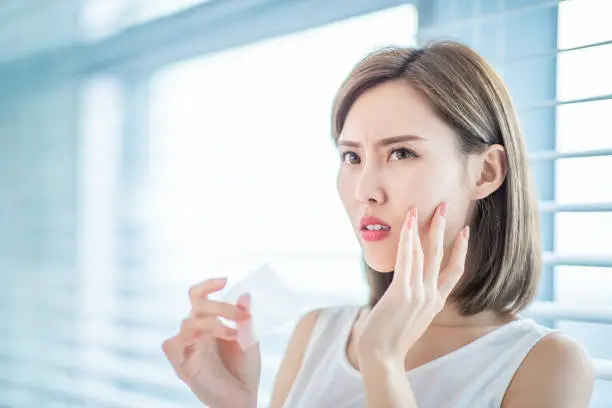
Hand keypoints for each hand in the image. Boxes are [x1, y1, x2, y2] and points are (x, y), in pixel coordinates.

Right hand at [162, 278, 260, 407]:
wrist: (244, 399)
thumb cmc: (245, 370)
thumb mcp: (250, 341)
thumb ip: (246, 321)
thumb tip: (246, 296)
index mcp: (209, 323)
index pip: (199, 297)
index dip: (207, 285)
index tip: (224, 280)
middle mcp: (196, 333)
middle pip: (196, 306)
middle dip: (220, 306)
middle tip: (241, 315)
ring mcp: (187, 348)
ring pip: (187, 322)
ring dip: (212, 323)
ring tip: (232, 334)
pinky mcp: (182, 365)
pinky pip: (172, 345)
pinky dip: (187, 338)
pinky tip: (206, 343)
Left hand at [355, 203, 469, 366]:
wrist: (382, 357)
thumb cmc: (390, 340)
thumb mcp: (410, 319)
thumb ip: (414, 302)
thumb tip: (406, 290)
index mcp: (436, 302)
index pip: (455, 271)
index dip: (461, 250)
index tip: (465, 232)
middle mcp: (431, 296)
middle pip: (440, 255)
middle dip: (442, 228)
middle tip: (443, 205)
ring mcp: (418, 294)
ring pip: (424, 253)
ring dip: (423, 228)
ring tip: (422, 208)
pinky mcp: (402, 293)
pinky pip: (406, 260)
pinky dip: (407, 240)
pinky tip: (407, 224)